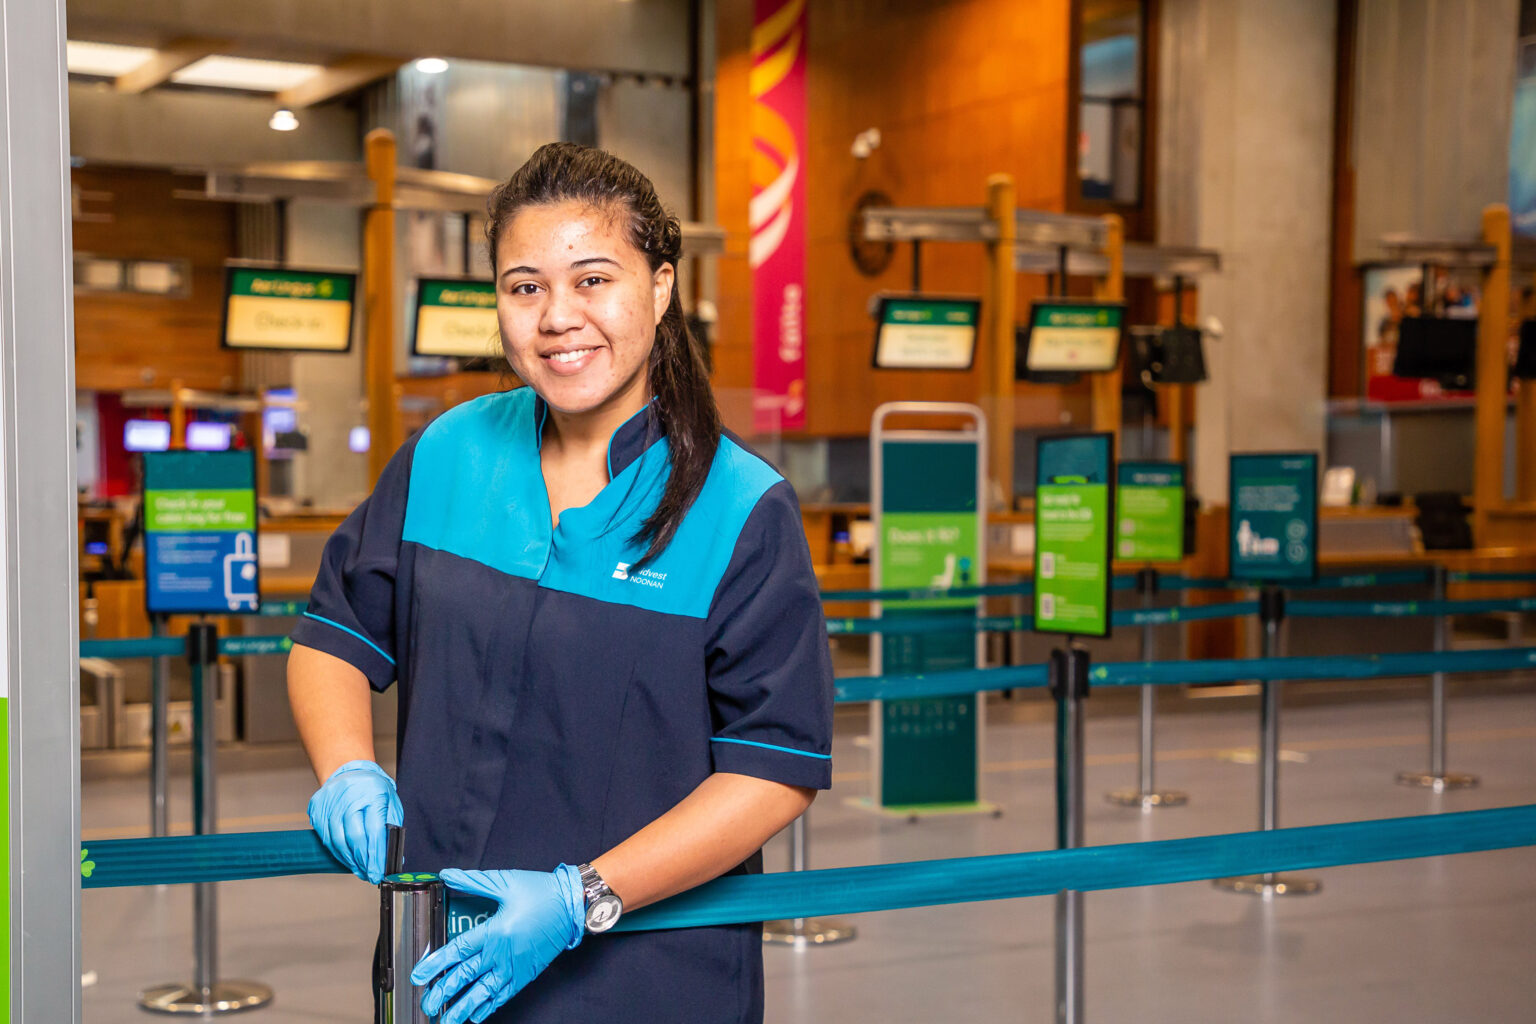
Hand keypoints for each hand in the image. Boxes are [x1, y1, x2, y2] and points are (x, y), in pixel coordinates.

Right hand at [305, 759, 401, 883]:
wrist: (349, 770)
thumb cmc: (373, 788)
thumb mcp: (391, 802)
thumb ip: (392, 829)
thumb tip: (394, 857)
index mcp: (372, 794)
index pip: (373, 831)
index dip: (375, 855)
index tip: (377, 872)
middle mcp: (348, 798)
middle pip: (353, 837)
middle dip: (362, 861)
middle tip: (368, 874)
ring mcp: (330, 803)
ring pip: (337, 840)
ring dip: (349, 859)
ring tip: (359, 869)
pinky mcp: (317, 809)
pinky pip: (325, 837)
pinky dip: (337, 850)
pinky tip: (346, 858)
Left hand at [411, 865, 583, 1023]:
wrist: (573, 906)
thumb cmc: (542, 892)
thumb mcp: (505, 881)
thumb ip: (473, 881)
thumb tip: (448, 875)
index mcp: (494, 931)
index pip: (457, 951)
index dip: (435, 964)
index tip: (418, 975)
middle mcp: (502, 953)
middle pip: (465, 977)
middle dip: (443, 993)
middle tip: (427, 1005)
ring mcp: (514, 967)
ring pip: (483, 993)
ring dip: (462, 1008)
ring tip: (446, 1021)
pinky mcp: (525, 974)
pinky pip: (504, 995)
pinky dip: (489, 1007)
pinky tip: (476, 1016)